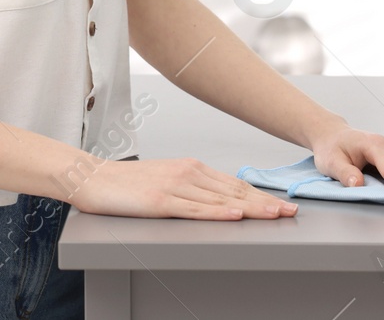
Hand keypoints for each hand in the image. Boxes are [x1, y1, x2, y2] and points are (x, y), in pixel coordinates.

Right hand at [67, 156, 299, 219]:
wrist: (94, 178)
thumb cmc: (128, 183)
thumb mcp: (166, 179)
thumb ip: (192, 187)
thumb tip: (220, 198)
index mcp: (191, 168)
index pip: (234, 184)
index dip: (260, 195)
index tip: (281, 204)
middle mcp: (188, 173)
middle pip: (234, 191)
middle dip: (265, 202)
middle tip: (289, 212)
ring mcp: (175, 187)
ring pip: (221, 200)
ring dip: (251, 208)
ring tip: (274, 215)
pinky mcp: (161, 202)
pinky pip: (195, 209)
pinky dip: (218, 212)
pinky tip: (235, 214)